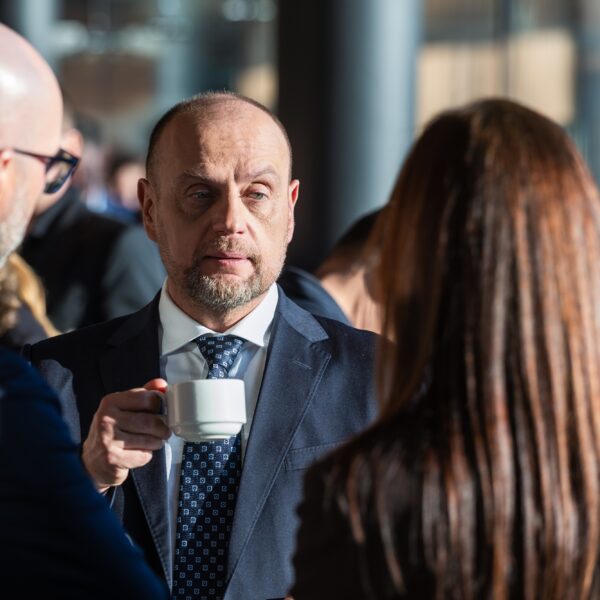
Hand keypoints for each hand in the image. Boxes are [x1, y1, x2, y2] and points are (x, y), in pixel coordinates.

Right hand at [82, 378, 170, 492]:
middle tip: (164, 431)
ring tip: (155, 441)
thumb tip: (162, 384)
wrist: (93, 460)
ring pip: (149, 440)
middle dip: (162, 428)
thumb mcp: (124, 408)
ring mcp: (107, 440)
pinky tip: (140, 452)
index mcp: (111, 402)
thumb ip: (143, 395)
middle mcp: (106, 419)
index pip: (147, 399)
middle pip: (150, 421)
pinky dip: (147, 454)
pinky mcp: (112, 459)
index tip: (161, 411)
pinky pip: (143, 455)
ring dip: (157, 442)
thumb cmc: (113, 430)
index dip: (159, 406)